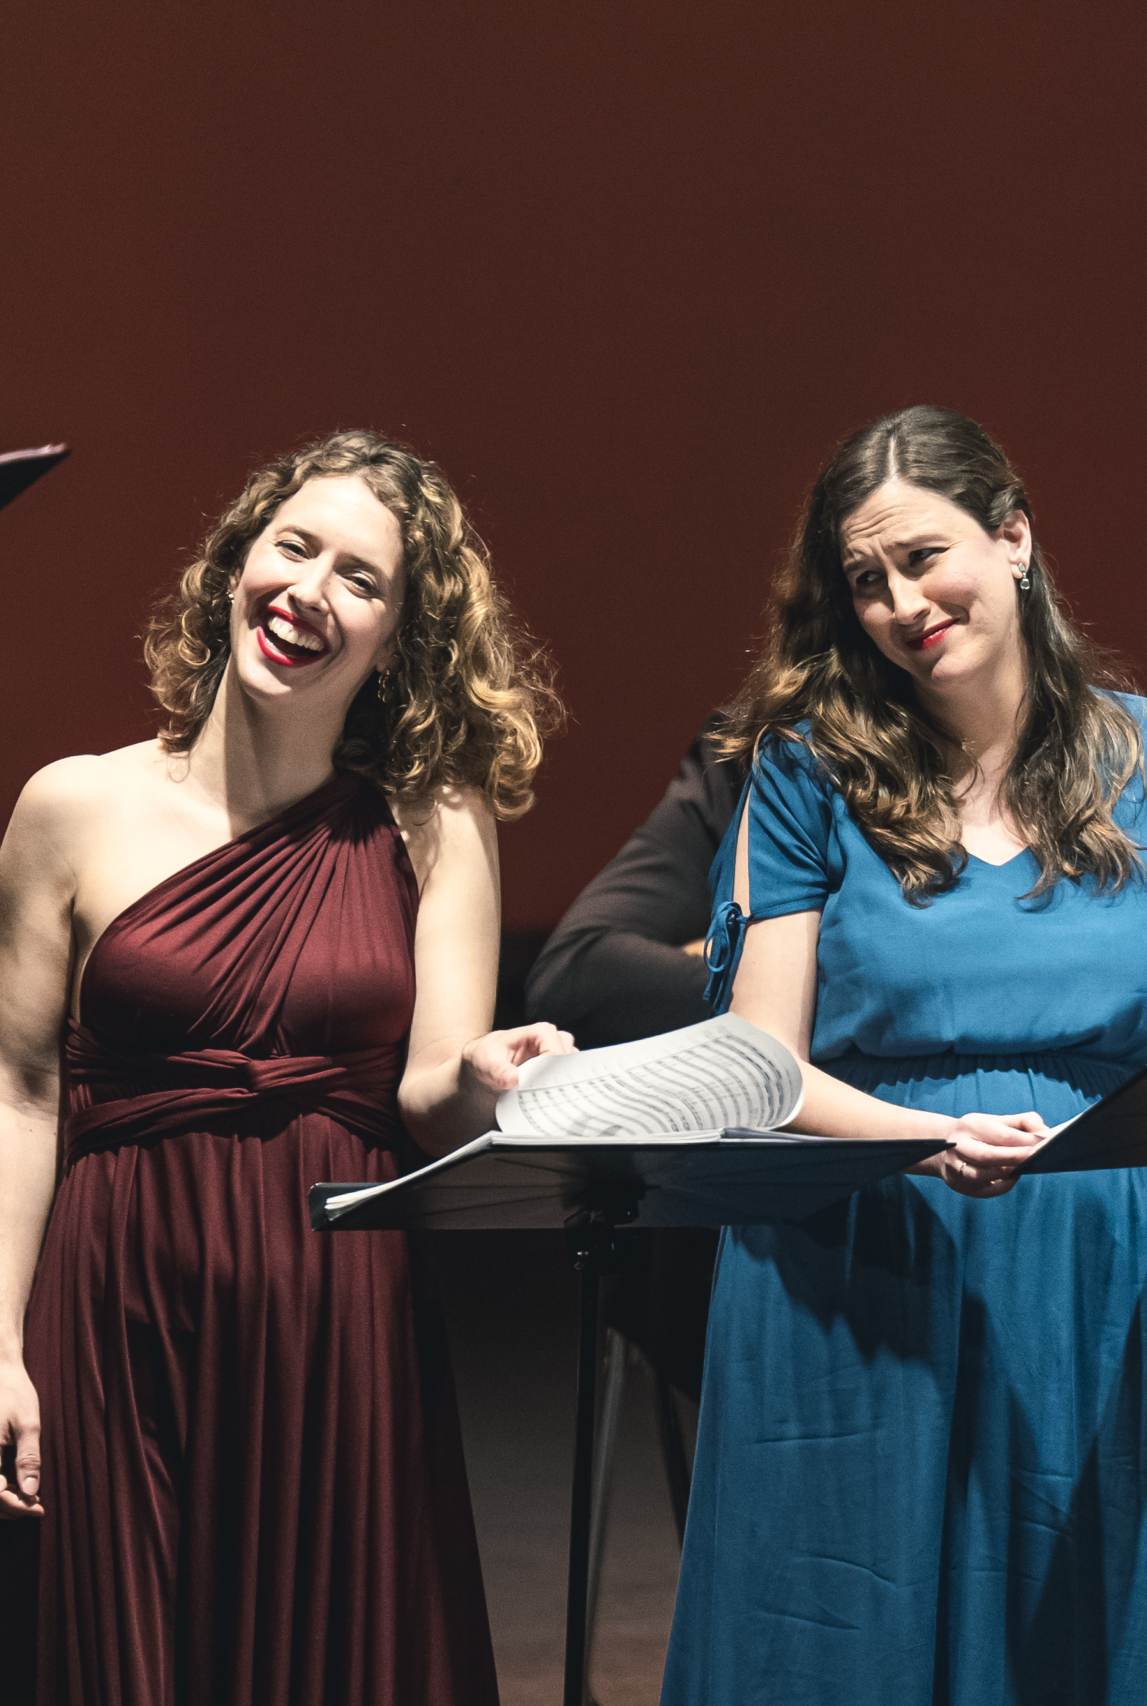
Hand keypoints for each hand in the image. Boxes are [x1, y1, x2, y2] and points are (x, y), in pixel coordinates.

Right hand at [0, 1354, 42, 1518]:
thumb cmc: (14, 1392)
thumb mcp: (28, 1423)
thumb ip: (28, 1458)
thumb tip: (31, 1492)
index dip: (16, 1506)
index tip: (39, 1508)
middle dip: (10, 1507)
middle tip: (37, 1506)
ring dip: (2, 1500)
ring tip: (28, 1499)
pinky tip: (15, 1485)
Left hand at [460, 1022, 576, 1095]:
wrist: (484, 1066)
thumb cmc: (487, 1057)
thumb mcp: (487, 1062)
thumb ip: (499, 1070)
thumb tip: (512, 1079)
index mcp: (541, 1032)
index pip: (557, 1051)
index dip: (552, 1069)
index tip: (540, 1086)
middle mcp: (554, 1041)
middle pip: (570, 1061)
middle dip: (560, 1079)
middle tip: (545, 1096)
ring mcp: (558, 1056)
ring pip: (572, 1071)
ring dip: (562, 1086)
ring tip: (546, 1100)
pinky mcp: (557, 1071)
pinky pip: (568, 1080)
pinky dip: (560, 1091)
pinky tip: (548, 1101)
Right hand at [911, 1111, 1047, 1197]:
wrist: (943, 1146)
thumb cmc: (979, 1133)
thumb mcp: (997, 1121)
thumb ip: (1024, 1122)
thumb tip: (1045, 1132)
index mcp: (969, 1126)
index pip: (999, 1135)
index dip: (1023, 1141)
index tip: (1044, 1144)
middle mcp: (957, 1146)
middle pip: (985, 1155)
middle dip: (1012, 1157)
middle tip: (1036, 1157)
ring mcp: (955, 1168)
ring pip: (981, 1176)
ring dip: (1005, 1173)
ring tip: (1023, 1168)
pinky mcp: (958, 1185)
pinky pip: (985, 1190)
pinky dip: (1002, 1185)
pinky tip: (1011, 1176)